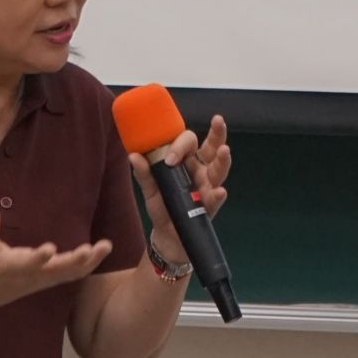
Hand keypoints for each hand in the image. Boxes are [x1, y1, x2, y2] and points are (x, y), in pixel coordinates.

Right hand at [0, 203, 111, 312]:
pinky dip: (89, 263)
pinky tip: (103, 250)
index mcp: (12, 268)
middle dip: (74, 261)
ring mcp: (44, 279)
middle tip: (90, 249)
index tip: (50, 249)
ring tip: (106, 246)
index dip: (38, 258)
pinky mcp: (52, 278)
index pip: (26, 264)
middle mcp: (32, 275)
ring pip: (71, 273)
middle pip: (57, 271)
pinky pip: (74, 273)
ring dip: (90, 262)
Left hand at [130, 117, 230, 259]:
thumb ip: (144, 174)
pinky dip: (218, 195)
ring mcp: (207, 187)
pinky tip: (220, 191)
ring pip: (219, 170)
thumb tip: (133, 155)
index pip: (188, 142)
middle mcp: (200, 171)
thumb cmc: (162, 207)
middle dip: (217, 134)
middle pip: (212, 148)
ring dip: (223, 160)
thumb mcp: (150, 190)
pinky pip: (215, 199)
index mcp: (186, 161)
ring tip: (225, 151)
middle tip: (219, 120)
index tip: (169, 159)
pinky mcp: (209, 207)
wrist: (166, 237)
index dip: (179, 145)